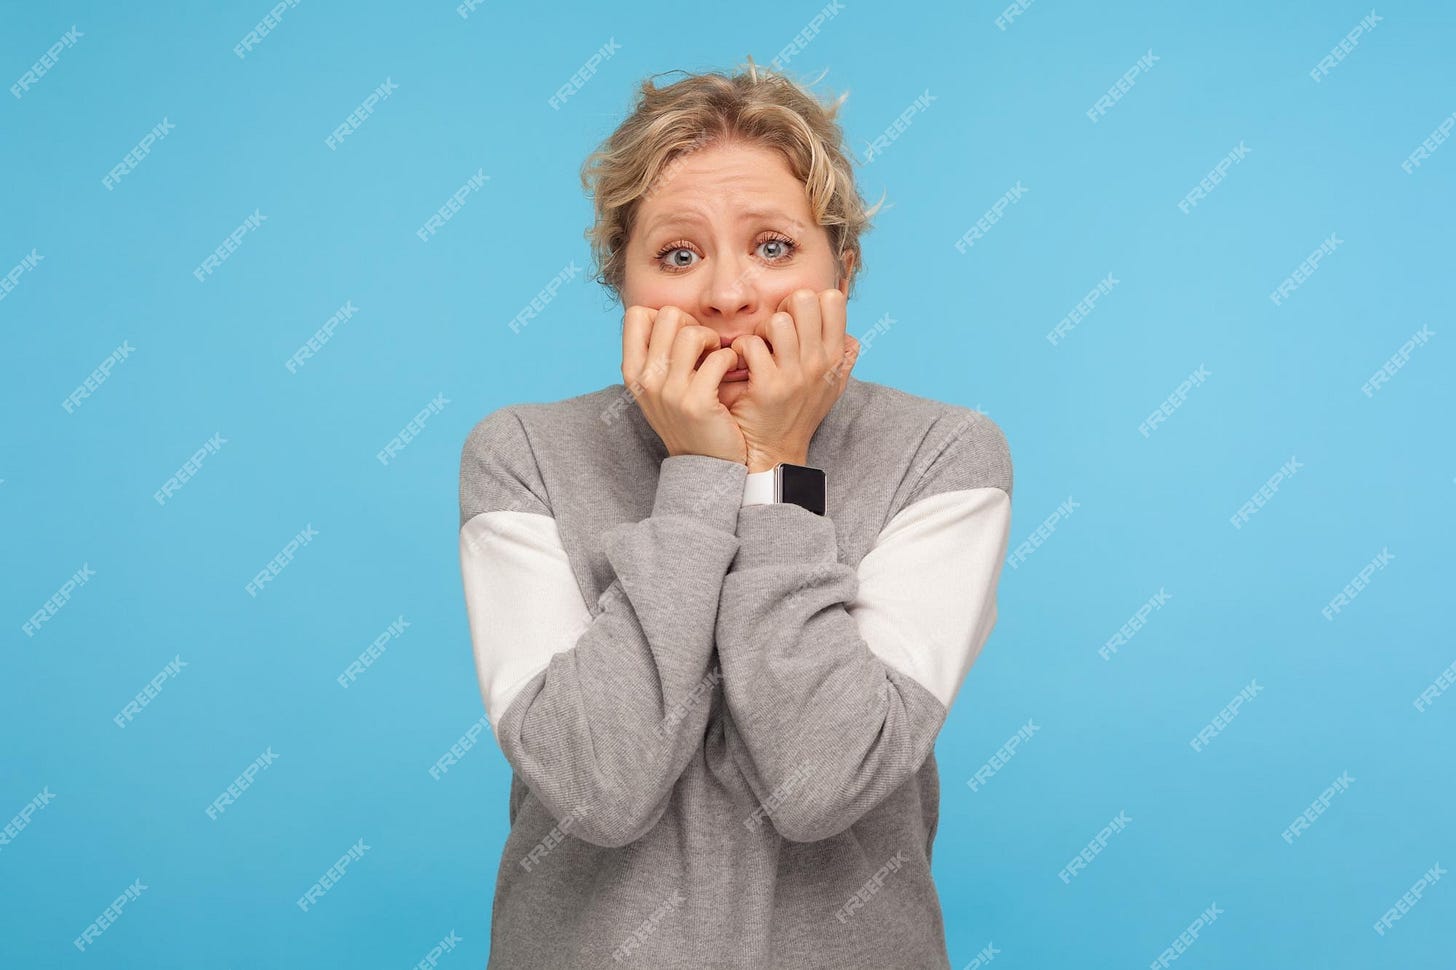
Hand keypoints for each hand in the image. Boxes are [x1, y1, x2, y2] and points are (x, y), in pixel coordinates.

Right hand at [622, 304, 747, 464]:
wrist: (703, 465)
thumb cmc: (686, 419)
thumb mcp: (657, 388)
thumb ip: (655, 355)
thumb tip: (667, 315)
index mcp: (632, 372)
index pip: (636, 314)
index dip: (663, 316)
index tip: (679, 337)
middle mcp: (646, 380)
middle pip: (667, 315)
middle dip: (692, 323)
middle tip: (704, 346)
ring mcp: (670, 392)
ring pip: (692, 333)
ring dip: (713, 340)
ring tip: (718, 357)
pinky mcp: (697, 403)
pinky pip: (719, 357)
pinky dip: (731, 359)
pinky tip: (731, 371)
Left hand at [725, 288, 859, 472]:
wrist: (776, 452)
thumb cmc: (800, 413)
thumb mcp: (832, 386)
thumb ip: (843, 357)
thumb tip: (849, 334)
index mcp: (836, 356)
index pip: (832, 299)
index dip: (808, 300)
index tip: (796, 321)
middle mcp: (820, 363)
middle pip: (803, 299)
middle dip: (782, 308)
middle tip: (772, 332)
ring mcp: (795, 375)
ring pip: (777, 321)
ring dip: (760, 331)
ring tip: (757, 349)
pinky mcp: (768, 387)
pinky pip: (750, 345)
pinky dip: (739, 351)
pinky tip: (741, 365)